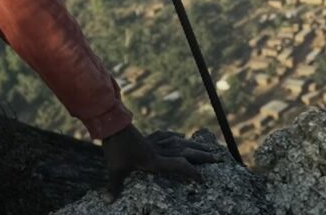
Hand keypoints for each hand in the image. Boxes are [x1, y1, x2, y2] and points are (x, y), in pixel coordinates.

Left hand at [101, 125, 223, 194]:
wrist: (111, 124)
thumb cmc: (114, 148)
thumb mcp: (114, 169)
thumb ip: (114, 186)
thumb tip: (108, 201)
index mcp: (154, 160)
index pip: (178, 166)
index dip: (191, 172)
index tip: (203, 179)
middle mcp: (158, 151)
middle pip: (185, 152)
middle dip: (202, 156)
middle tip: (217, 158)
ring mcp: (154, 142)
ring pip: (178, 143)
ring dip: (193, 145)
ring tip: (207, 147)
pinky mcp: (148, 136)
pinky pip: (164, 135)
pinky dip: (174, 136)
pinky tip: (180, 136)